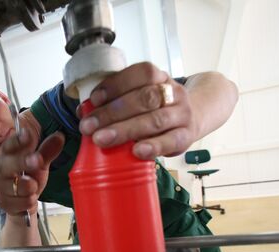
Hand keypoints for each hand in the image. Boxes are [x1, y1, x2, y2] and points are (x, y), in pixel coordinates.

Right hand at [0, 129, 64, 215]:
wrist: (21, 202)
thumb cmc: (28, 177)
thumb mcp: (39, 164)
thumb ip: (47, 150)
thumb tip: (59, 136)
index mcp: (7, 154)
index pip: (10, 145)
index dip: (18, 140)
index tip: (27, 134)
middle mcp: (0, 169)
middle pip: (8, 165)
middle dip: (23, 162)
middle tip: (37, 160)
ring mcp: (0, 187)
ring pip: (18, 186)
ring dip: (31, 187)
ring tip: (33, 186)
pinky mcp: (3, 203)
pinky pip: (21, 202)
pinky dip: (29, 201)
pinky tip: (29, 198)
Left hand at [78, 62, 198, 159]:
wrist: (193, 117)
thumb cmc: (156, 109)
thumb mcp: (140, 97)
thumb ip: (117, 101)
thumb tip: (84, 111)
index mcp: (159, 77)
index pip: (141, 73)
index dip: (116, 84)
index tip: (94, 99)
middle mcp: (172, 93)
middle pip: (144, 98)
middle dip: (112, 113)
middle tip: (88, 127)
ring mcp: (182, 114)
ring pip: (155, 120)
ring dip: (125, 130)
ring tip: (102, 139)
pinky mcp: (186, 136)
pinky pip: (171, 141)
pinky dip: (154, 146)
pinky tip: (137, 151)